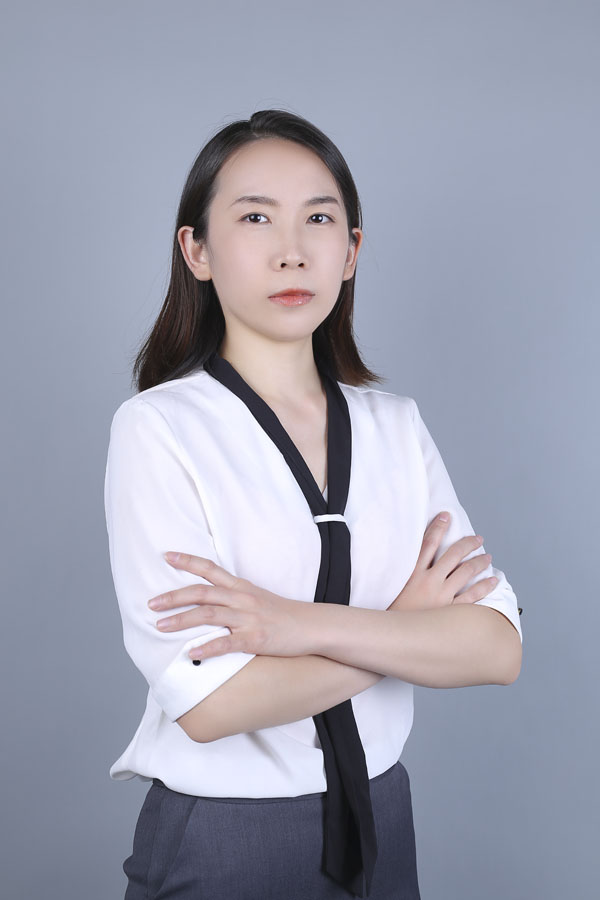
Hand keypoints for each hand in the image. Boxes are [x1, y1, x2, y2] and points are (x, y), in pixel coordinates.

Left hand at [148, 552, 315, 660]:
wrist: (312, 626)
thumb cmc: (283, 615)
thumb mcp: (258, 598)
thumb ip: (234, 598)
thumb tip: (209, 602)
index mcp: (241, 587)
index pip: (210, 569)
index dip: (187, 561)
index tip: (166, 556)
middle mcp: (241, 599)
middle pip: (201, 593)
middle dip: (173, 597)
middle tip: (151, 603)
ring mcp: (248, 618)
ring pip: (208, 615)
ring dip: (181, 621)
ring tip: (160, 627)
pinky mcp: (254, 639)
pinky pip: (226, 643)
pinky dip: (207, 648)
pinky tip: (191, 655)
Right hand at [388, 512, 497, 612]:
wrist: (391, 637)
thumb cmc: (390, 612)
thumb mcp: (392, 587)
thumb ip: (403, 572)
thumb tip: (414, 559)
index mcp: (412, 573)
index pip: (428, 543)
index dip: (438, 527)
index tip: (446, 516)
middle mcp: (428, 581)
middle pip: (453, 554)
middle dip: (468, 543)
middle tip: (477, 538)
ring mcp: (441, 596)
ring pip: (466, 572)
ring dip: (479, 562)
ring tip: (487, 557)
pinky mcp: (449, 612)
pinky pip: (472, 596)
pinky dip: (485, 586)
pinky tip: (493, 580)